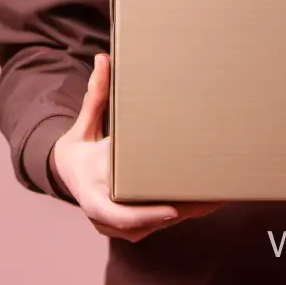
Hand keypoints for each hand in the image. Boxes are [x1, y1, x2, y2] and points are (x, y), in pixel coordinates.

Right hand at [51, 54, 224, 241]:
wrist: (67, 176)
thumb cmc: (78, 151)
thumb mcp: (83, 126)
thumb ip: (96, 96)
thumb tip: (103, 59)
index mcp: (91, 195)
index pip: (116, 214)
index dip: (145, 215)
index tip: (172, 210)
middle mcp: (106, 217)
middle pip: (147, 222)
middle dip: (180, 210)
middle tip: (211, 195)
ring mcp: (120, 225)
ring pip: (158, 224)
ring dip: (188, 212)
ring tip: (218, 195)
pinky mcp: (134, 225)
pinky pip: (160, 222)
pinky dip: (184, 212)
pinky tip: (209, 200)